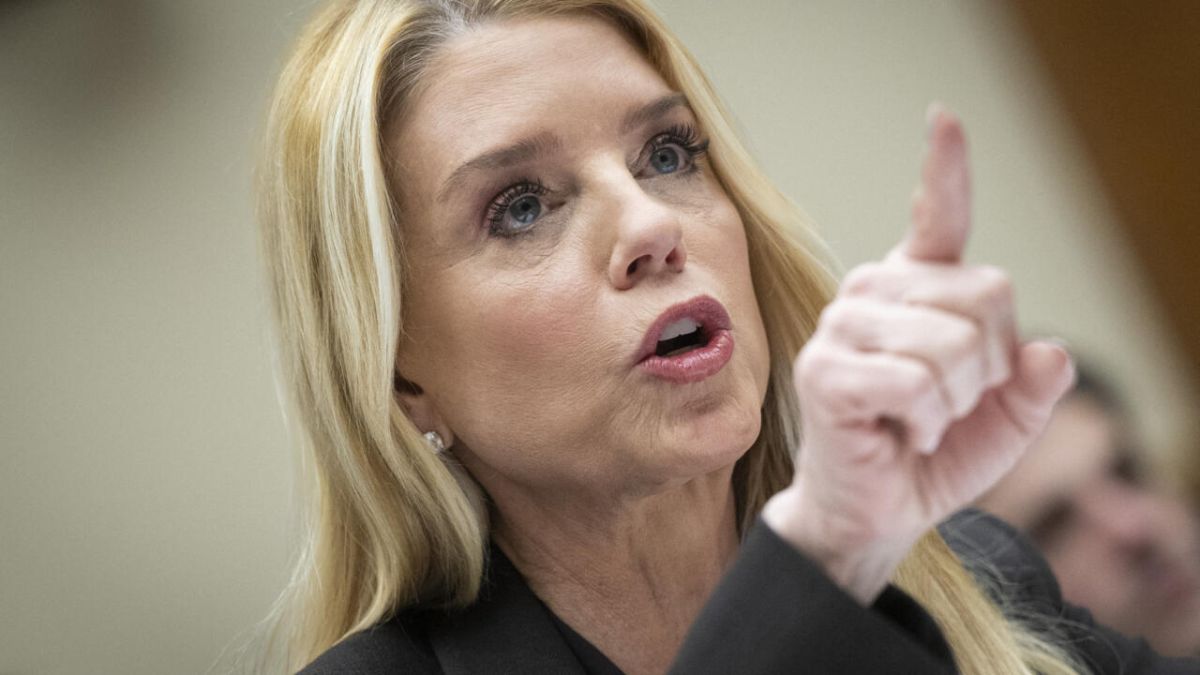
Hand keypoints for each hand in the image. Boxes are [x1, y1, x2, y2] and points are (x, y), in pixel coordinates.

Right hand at [762, 105, 1074, 602]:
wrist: (877, 511)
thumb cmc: (932, 453)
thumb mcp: (1006, 420)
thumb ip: (1033, 384)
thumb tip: (1048, 352)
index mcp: (916, 288)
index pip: (937, 217)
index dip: (945, 168)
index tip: (943, 117)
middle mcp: (875, 291)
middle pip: (987, 294)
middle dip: (989, 367)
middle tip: (948, 404)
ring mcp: (843, 326)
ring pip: (952, 344)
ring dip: (957, 402)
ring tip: (920, 420)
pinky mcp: (825, 372)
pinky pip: (916, 384)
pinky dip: (926, 423)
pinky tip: (900, 432)